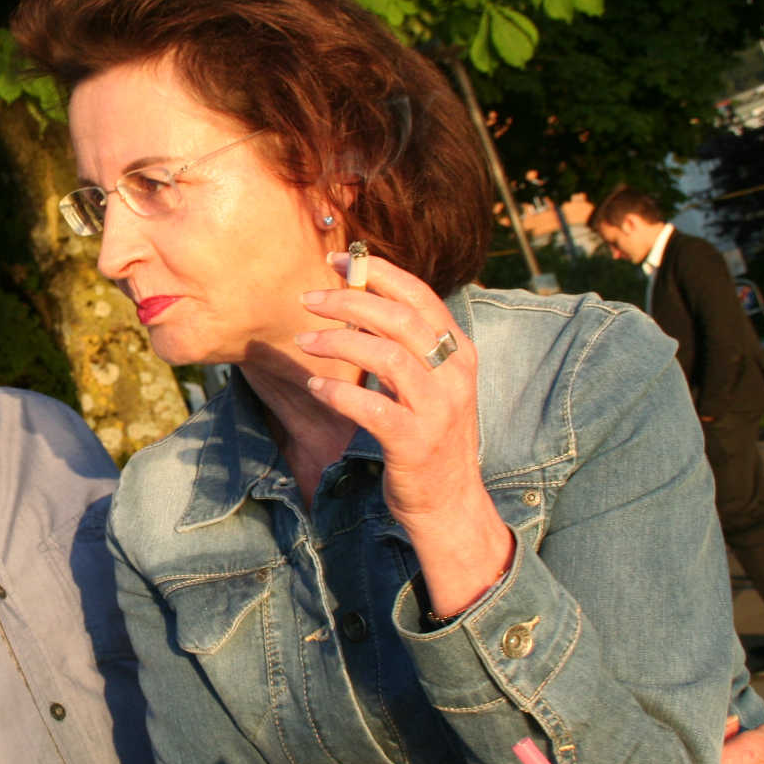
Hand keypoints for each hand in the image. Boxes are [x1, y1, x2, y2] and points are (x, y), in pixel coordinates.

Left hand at [298, 252, 511, 613]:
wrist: (449, 503)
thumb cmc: (429, 437)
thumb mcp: (430, 384)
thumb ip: (406, 346)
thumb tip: (356, 304)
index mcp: (459, 353)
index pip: (420, 296)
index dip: (379, 272)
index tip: (339, 260)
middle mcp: (455, 375)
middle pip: (401, 319)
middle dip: (350, 300)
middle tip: (309, 298)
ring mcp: (439, 409)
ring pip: (388, 356)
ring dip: (339, 342)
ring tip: (304, 342)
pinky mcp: (415, 443)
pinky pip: (372, 407)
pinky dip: (339, 393)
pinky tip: (315, 387)